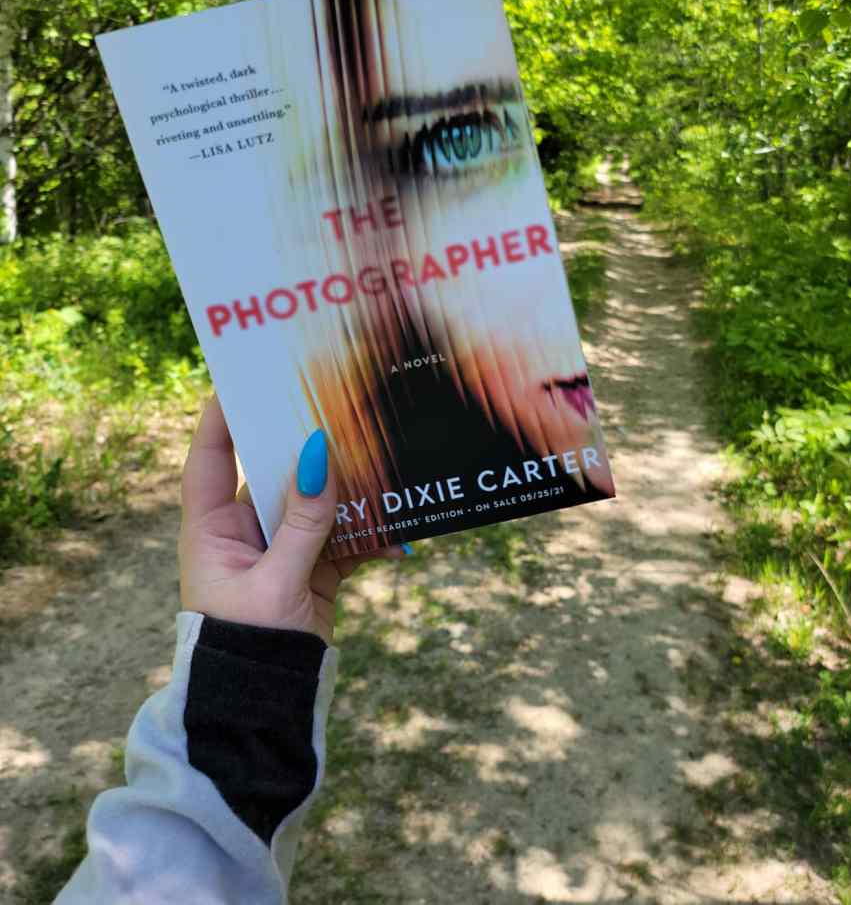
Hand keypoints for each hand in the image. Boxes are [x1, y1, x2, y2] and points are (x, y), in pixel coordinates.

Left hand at [179, 395, 407, 643]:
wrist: (263, 709)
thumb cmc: (247, 646)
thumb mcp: (275, 582)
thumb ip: (303, 521)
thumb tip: (319, 455)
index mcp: (213, 530)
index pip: (212, 459)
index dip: (221, 418)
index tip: (244, 379)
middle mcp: (245, 532)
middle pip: (276, 474)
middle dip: (307, 447)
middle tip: (336, 407)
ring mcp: (282, 550)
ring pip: (317, 504)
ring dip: (348, 492)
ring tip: (382, 464)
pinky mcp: (313, 571)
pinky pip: (343, 540)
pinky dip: (369, 535)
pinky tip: (399, 530)